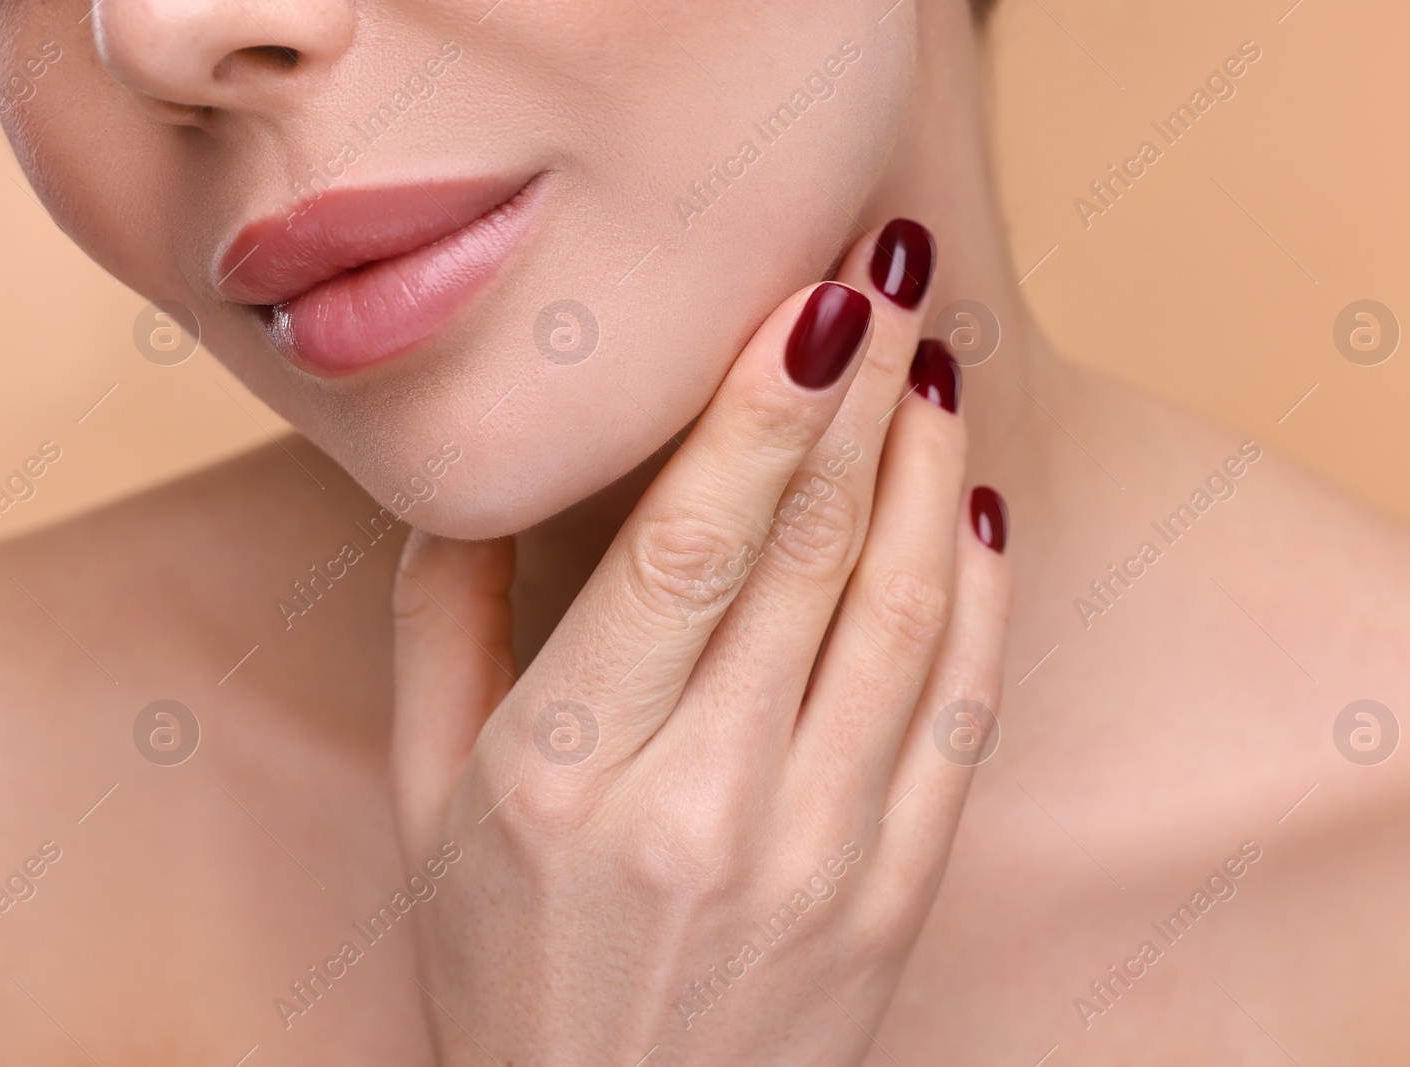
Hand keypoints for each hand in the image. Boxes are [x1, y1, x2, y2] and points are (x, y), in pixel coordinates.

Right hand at [391, 220, 1010, 1064]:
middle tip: (892, 279)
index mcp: (565, 767)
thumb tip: (479, 483)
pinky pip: (959, 721)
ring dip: (929, 476)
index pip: (688, 547)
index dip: (763, 409)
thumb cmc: (509, 975)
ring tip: (933, 372)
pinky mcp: (891, 896)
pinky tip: (979, 514)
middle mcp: (702, 803)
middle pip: (814, 555)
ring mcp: (815, 853)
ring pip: (906, 619)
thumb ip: (442, 630)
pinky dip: (983, 606)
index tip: (810, 299)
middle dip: (862, 396)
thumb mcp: (426, 809)